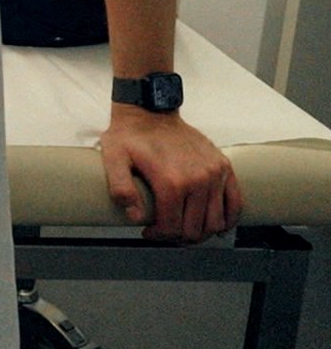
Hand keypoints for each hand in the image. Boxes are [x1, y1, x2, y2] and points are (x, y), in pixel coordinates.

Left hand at [98, 107, 242, 242]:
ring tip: (184, 227)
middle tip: (166, 232)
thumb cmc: (130, 136)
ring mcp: (214, 173)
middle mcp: (198, 180)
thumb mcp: (113, 158)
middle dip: (178, 236)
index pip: (172, 227)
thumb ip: (120, 188)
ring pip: (216, 222)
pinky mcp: (224, 167)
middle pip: (195, 229)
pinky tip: (215, 224)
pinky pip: (236, 203)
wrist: (150, 112)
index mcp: (171, 181)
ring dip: (201, 232)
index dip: (159, 236)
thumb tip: (134, 216)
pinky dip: (228, 219)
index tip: (149, 232)